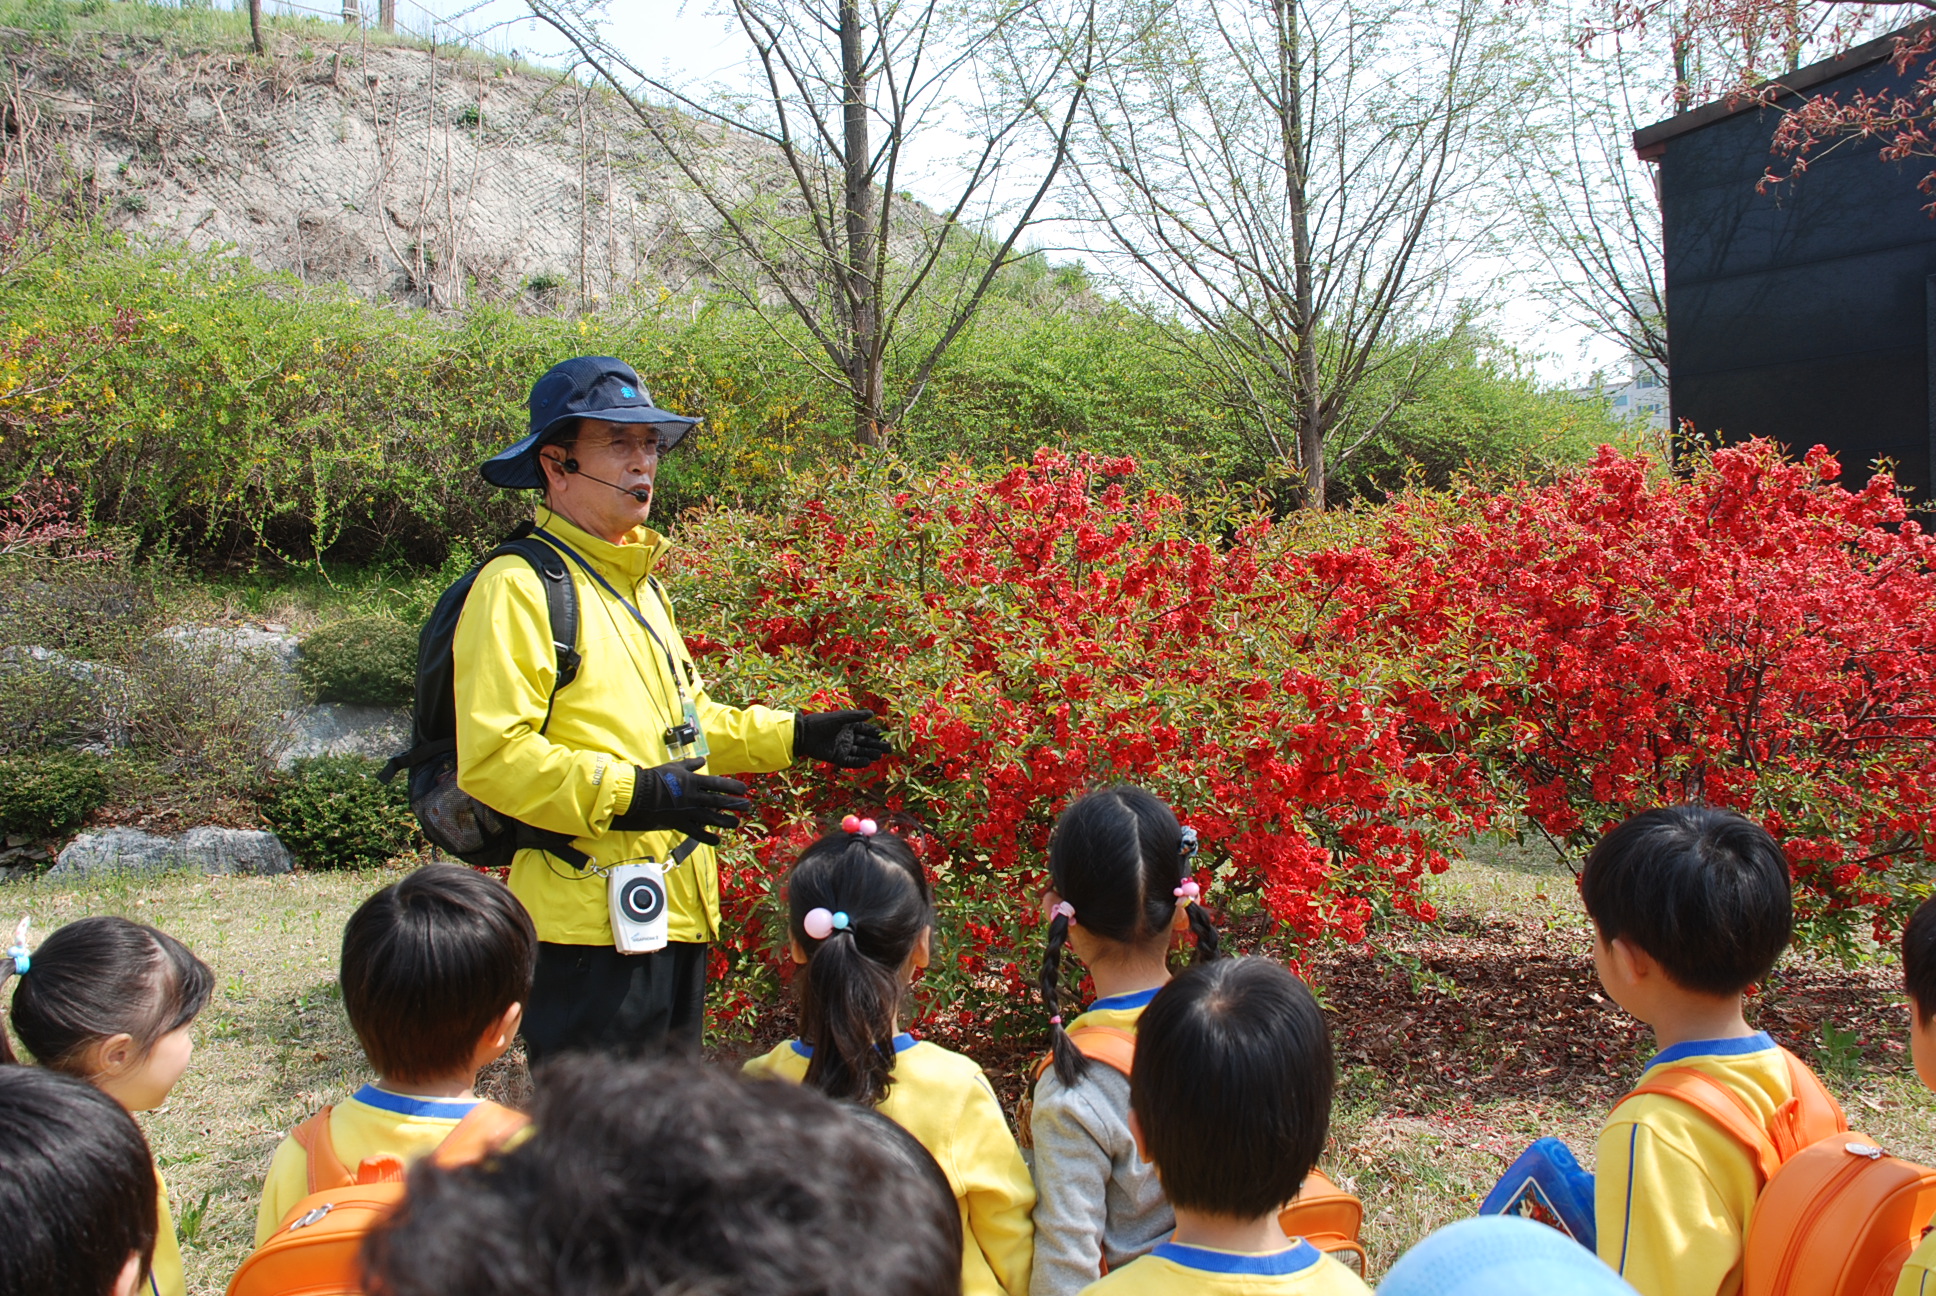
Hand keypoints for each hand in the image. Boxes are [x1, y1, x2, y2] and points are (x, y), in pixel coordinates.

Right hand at [610, 757, 751, 845]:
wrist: (640, 793)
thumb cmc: (657, 777)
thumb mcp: (675, 766)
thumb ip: (690, 764)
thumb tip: (702, 760)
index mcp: (693, 781)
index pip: (718, 784)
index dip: (733, 787)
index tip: (745, 790)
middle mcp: (693, 797)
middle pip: (719, 801)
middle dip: (735, 804)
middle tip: (748, 807)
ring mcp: (687, 811)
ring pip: (711, 818)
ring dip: (725, 821)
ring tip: (736, 823)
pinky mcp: (679, 823)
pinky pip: (696, 832)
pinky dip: (707, 837)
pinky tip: (717, 841)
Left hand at [793, 709, 892, 769]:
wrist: (805, 734)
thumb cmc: (822, 722)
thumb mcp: (841, 717)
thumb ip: (857, 716)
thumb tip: (873, 713)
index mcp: (849, 726)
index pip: (866, 730)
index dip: (876, 734)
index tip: (886, 737)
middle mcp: (848, 737)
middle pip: (865, 742)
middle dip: (877, 745)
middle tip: (889, 749)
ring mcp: (843, 748)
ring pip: (860, 751)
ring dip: (870, 753)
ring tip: (880, 756)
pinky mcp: (837, 757)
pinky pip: (850, 761)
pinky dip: (859, 761)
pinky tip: (868, 762)